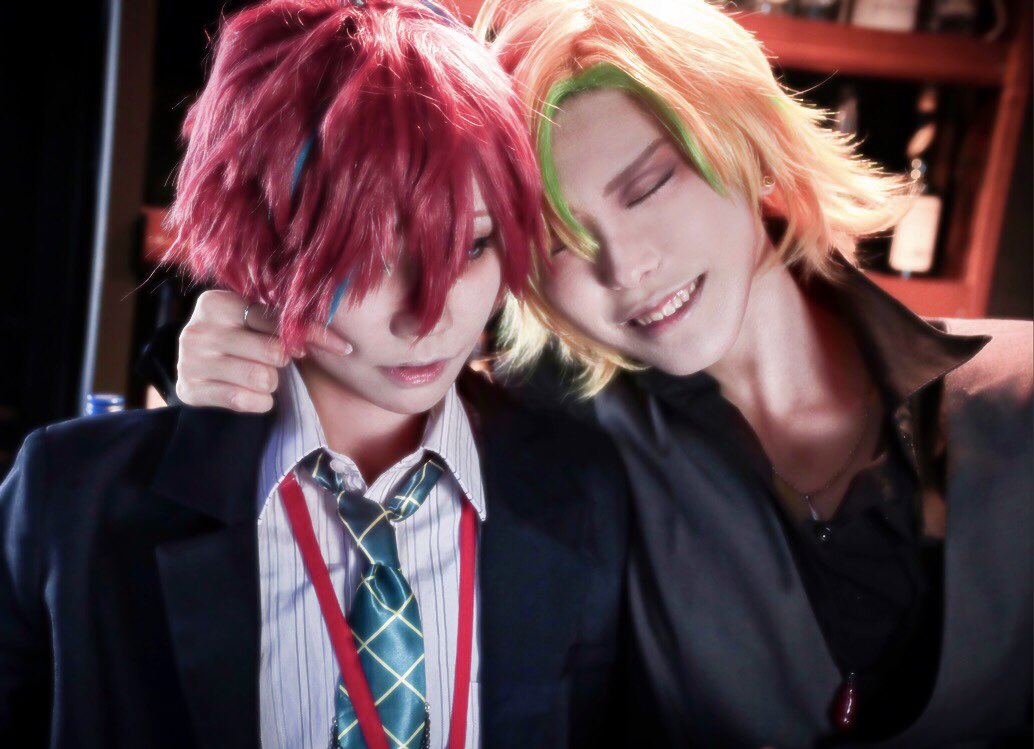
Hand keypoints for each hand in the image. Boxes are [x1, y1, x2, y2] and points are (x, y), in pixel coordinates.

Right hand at [175, 290, 351, 412]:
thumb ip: (288, 321)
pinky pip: (245, 401)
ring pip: (262, 378)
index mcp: (216, 302)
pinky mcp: (189, 390)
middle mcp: (198, 329)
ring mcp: (189, 361)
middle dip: (282, 361)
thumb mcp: (257, 323)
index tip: (341, 347)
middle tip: (274, 361)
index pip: (276, 319)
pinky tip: (251, 393)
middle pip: (274, 352)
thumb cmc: (239, 339)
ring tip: (258, 374)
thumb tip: (339, 341)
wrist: (198, 368)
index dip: (311, 334)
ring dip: (271, 382)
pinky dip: (259, 402)